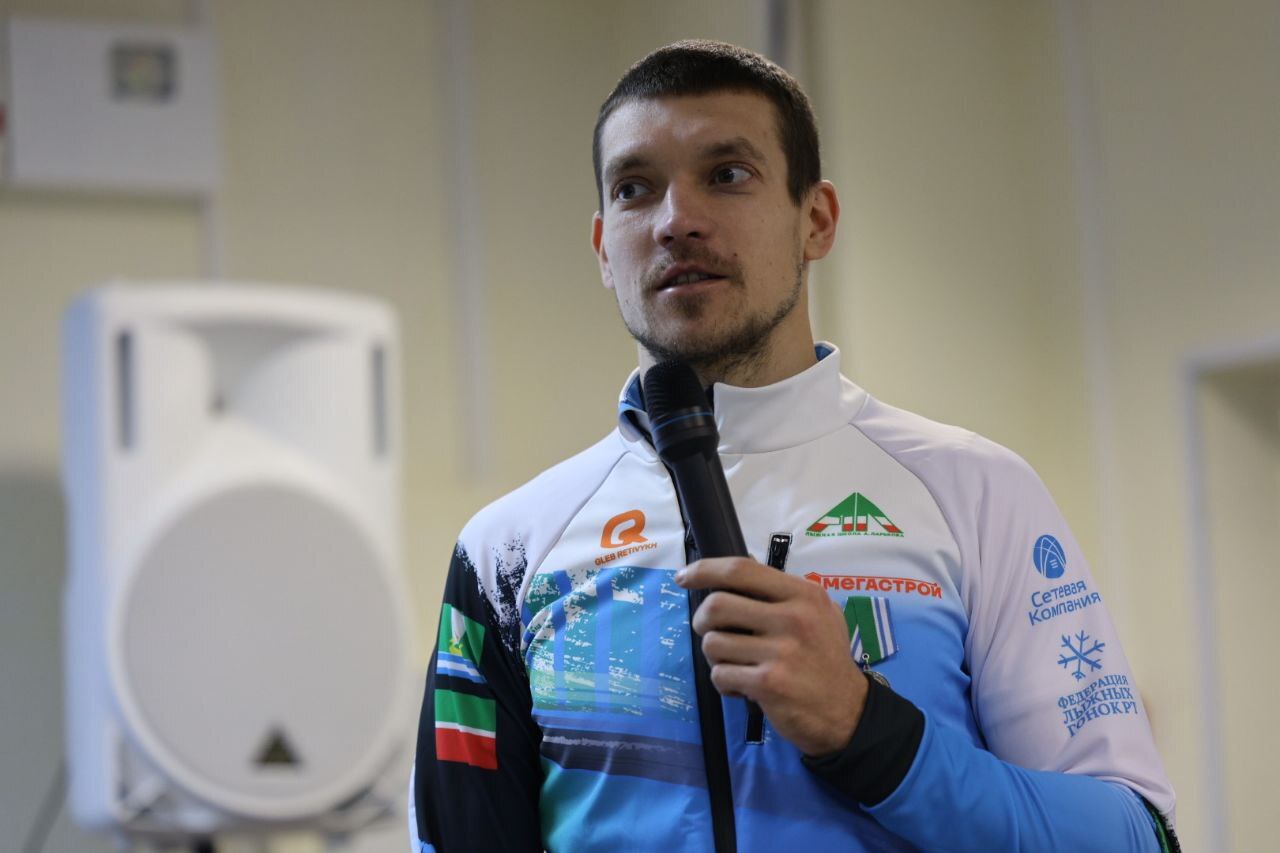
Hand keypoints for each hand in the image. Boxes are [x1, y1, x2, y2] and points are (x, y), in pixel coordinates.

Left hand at [676, 557, 866, 755]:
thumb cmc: (826, 660)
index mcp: (804, 594)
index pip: (741, 570)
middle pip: (717, 605)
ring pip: (713, 642)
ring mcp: (781, 651)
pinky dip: (724, 682)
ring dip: (714, 657)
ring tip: (735, 665)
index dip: (704, 570)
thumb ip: (782, 592)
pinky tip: (742, 687)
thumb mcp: (819, 614)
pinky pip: (720, 674)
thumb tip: (737, 568)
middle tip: (712, 633)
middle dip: (702, 621)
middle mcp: (794, 618)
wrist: (849, 713)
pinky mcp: (768, 683)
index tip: (684, 578)